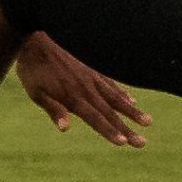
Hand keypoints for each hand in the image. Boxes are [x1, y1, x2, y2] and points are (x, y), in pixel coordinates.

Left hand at [15, 31, 149, 146]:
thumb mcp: (35, 91)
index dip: (109, 131)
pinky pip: (111, 83)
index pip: (95, 118)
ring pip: (116, 97)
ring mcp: (92, 77)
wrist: (36, 38)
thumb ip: (53, 109)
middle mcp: (87, 88)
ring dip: (132, 111)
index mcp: (73, 97)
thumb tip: (65, 128)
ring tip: (148, 121)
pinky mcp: (92, 68)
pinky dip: (123, 93)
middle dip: (127, 128)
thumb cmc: (32, 68)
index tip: (124, 143)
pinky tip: (132, 100)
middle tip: (142, 143)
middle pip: (110, 112)